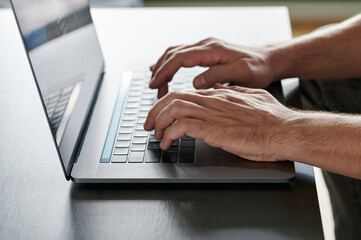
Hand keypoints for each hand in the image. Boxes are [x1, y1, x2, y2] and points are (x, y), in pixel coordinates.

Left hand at [144, 84, 295, 161]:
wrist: (285, 130)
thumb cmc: (272, 119)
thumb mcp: (252, 97)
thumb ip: (233, 92)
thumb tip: (219, 87)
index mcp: (220, 95)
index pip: (185, 93)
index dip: (168, 104)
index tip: (162, 116)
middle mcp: (212, 100)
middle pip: (173, 97)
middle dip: (155, 111)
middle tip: (149, 125)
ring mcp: (212, 114)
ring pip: (172, 109)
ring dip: (158, 122)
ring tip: (156, 136)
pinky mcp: (213, 129)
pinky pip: (181, 126)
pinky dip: (169, 134)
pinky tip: (168, 144)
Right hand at [149, 37, 278, 97]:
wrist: (267, 60)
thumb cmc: (257, 68)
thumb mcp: (241, 73)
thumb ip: (217, 75)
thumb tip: (195, 82)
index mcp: (211, 50)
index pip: (179, 58)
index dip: (164, 71)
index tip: (155, 84)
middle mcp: (205, 46)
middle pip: (173, 54)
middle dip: (160, 71)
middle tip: (154, 89)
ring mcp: (205, 48)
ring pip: (175, 53)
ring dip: (163, 68)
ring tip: (157, 85)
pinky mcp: (206, 53)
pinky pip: (182, 55)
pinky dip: (170, 64)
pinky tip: (164, 71)